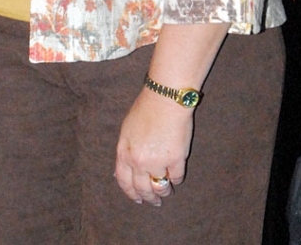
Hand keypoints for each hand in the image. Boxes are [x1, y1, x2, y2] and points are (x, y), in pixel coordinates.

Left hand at [113, 87, 193, 205]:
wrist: (165, 99)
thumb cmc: (145, 110)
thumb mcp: (127, 130)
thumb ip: (126, 150)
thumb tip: (128, 169)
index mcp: (124, 152)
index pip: (124, 181)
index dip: (131, 193)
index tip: (137, 199)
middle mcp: (138, 160)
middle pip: (142, 189)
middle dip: (149, 198)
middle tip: (154, 201)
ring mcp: (157, 162)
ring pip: (160, 188)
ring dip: (164, 192)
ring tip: (166, 192)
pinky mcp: (175, 160)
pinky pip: (176, 178)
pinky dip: (177, 178)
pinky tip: (176, 175)